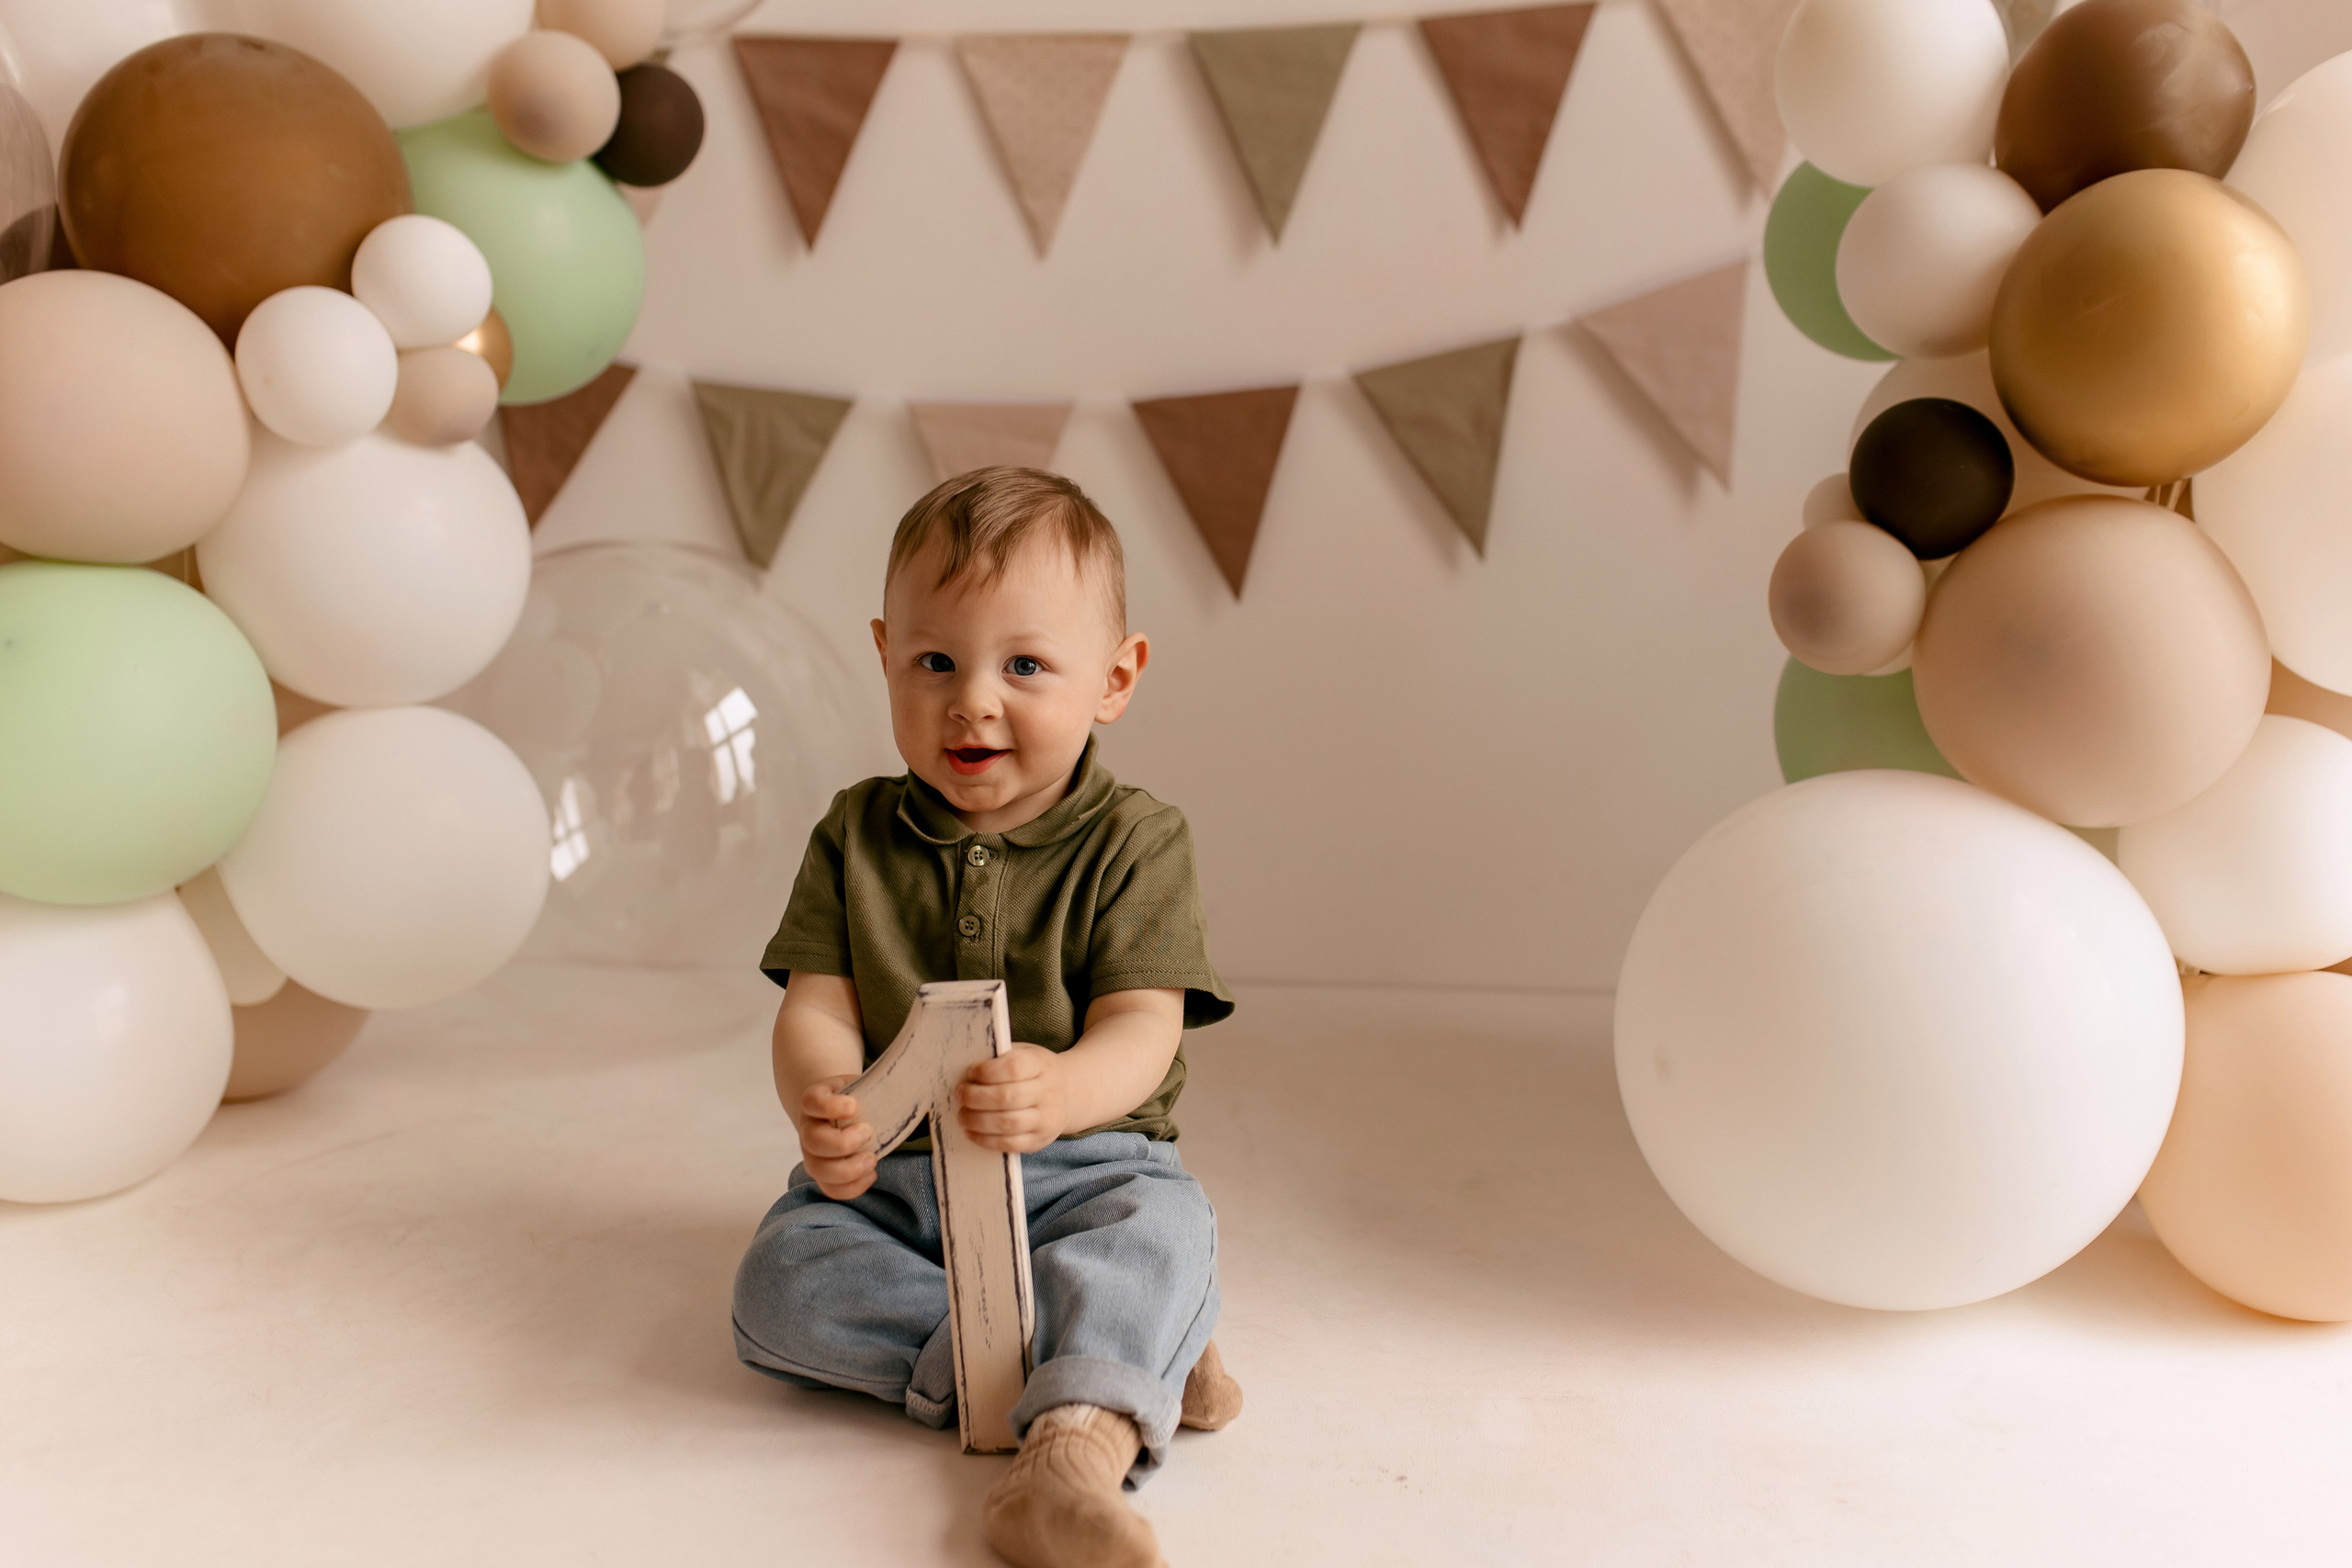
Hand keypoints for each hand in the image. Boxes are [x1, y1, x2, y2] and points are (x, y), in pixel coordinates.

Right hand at [797, 1074, 878, 1198]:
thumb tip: (908, 1090)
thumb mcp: (863, 1083)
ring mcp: (812, 1154)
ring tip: (872, 1159)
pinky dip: (852, 1187)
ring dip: (848, 1170)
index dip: (829, 1107)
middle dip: (843, 1142)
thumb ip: (877, 1085)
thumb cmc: (859, 1097)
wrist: (845, 1111)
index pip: (811, 1102)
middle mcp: (809, 1128)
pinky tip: (871, 1174)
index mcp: (815, 1101)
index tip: (853, 1107)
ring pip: (818, 1170)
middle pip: (812, 1141)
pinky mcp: (824, 1174)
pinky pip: (830, 1189)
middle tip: (868, 1134)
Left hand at [956, 1045, 1068, 1153]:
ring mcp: (1047, 1119)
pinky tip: (971, 1132)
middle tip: (960, 1095)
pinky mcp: (1040, 1140)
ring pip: (1008, 1123)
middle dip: (976, 1097)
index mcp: (1043, 1065)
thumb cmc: (1035, 1071)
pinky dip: (986, 1140)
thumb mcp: (1025, 1054)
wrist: (1069, 1093)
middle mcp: (1049, 1092)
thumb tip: (967, 1074)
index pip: (1014, 1067)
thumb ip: (1001, 1059)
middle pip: (1008, 1097)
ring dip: (978, 1120)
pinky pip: (1010, 1144)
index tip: (971, 1072)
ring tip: (963, 1115)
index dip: (987, 1071)